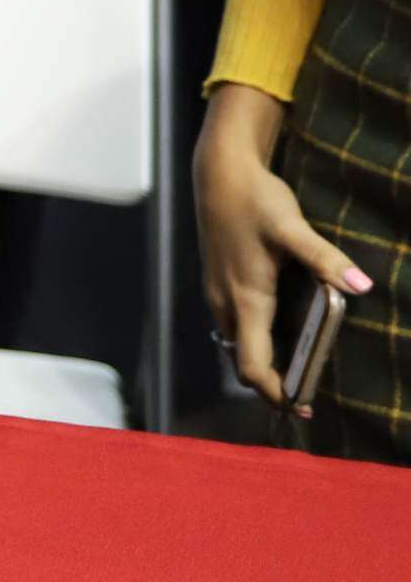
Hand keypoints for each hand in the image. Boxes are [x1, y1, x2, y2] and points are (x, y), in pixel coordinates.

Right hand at [196, 84, 370, 411]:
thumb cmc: (254, 200)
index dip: (275, 391)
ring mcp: (218, 293)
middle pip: (242, 361)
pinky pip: (234, 327)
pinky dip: (254, 343)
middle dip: (271, 385)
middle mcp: (226, 302)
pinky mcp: (219, 281)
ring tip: (295, 373)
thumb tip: (362, 287)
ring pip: (236, 345)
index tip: (302, 408)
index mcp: (245, 299)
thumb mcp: (292, 228)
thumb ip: (325, 259)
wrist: (218, 173)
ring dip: (261, 364)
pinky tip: (278, 334)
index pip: (252, 364)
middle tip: (306, 399)